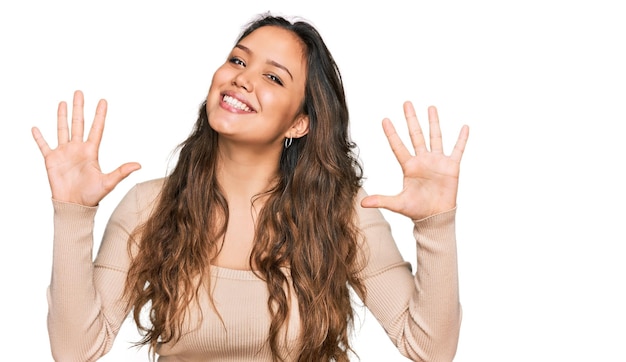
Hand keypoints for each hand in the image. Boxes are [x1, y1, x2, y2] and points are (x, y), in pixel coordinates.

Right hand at [31, 90, 140, 205]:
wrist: (74, 206)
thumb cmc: (92, 196)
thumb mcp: (108, 182)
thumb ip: (122, 172)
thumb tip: (139, 165)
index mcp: (91, 151)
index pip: (96, 128)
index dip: (99, 114)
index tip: (103, 100)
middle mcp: (78, 149)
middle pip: (78, 123)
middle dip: (79, 108)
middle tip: (79, 92)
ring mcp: (64, 153)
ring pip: (62, 129)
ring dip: (61, 116)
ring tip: (62, 102)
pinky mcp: (51, 160)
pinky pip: (43, 146)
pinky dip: (39, 137)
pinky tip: (35, 128)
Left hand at [361, 101, 468, 219]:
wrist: (434, 217)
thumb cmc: (416, 210)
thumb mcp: (397, 204)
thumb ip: (381, 200)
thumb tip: (363, 203)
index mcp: (409, 166)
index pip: (398, 146)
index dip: (391, 133)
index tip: (385, 119)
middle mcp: (422, 160)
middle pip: (415, 135)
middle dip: (411, 119)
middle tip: (406, 103)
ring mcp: (437, 162)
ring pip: (435, 137)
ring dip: (433, 122)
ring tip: (431, 107)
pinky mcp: (451, 167)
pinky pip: (458, 150)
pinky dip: (461, 139)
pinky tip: (464, 127)